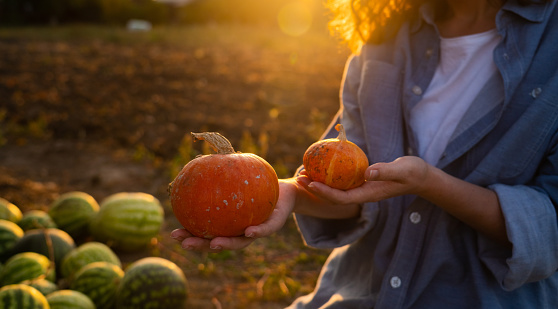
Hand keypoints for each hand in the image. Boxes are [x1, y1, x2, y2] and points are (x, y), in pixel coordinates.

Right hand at [170, 179, 297, 251]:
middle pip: (219, 243)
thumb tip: (193, 163)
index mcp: (228, 224)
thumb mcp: (235, 177)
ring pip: (241, 242)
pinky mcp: (274, 225)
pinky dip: (257, 232)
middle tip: (185, 243)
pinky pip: (265, 229)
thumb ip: (217, 175)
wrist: (283, 190)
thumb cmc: (254, 184)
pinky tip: (248, 231)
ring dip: (227, 245)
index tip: (174, 234)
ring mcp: (256, 231)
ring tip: (215, 244)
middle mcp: (240, 232)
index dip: (190, 236)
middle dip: (202, 246)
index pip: (206, 233)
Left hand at [305, 156, 430, 204]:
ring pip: (336, 189)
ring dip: (319, 183)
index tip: (311, 183)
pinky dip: (329, 176)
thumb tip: (367, 172)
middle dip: (315, 188)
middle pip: (333, 196)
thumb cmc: (413, 172)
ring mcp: (362, 189)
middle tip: (299, 177)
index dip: (324, 192)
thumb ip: (385, 171)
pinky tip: (320, 166)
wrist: (421, 177)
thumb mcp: (402, 170)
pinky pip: (342, 182)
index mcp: (369, 194)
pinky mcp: (363, 182)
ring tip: (303, 172)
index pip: (341, 198)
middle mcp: (362, 194)